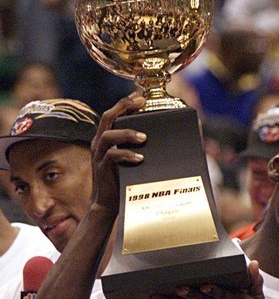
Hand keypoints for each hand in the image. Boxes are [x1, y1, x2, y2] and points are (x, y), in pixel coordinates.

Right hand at [90, 93, 145, 213]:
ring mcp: (99, 155)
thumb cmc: (122, 178)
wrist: (107, 202)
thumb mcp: (129, 157)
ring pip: (108, 135)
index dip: (124, 103)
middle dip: (124, 107)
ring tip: (144, 137)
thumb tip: (159, 136)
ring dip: (127, 133)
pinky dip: (126, 155)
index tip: (140, 95)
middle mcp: (100, 143)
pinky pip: (112, 156)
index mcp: (106, 137)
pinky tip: (139, 158)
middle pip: (108, 117)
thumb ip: (137, 146)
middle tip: (141, 103)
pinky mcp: (102, 168)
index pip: (113, 114)